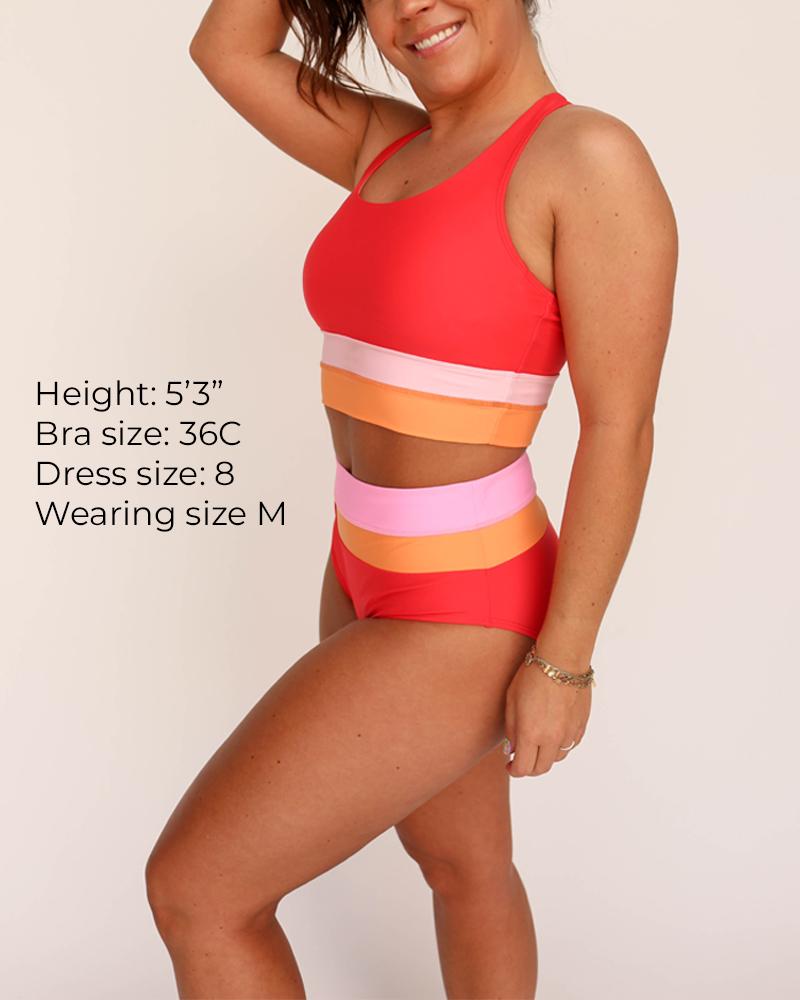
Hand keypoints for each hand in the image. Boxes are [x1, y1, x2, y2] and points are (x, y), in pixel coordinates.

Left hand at [503, 654, 591, 776]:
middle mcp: (552, 738)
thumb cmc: (532, 676)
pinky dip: (560, 744)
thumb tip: (513, 750)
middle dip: (529, 767)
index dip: (513, 770)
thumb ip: (512, 729)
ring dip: (546, 755)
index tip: (510, 764)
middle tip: (522, 757)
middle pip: (541, 768)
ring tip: (538, 741)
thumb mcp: (511, 701)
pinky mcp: (581, 725)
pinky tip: (553, 731)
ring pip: (558, 758)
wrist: (561, 659)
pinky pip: (570, 744)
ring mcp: (569, 733)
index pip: (523, 768)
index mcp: (531, 733)